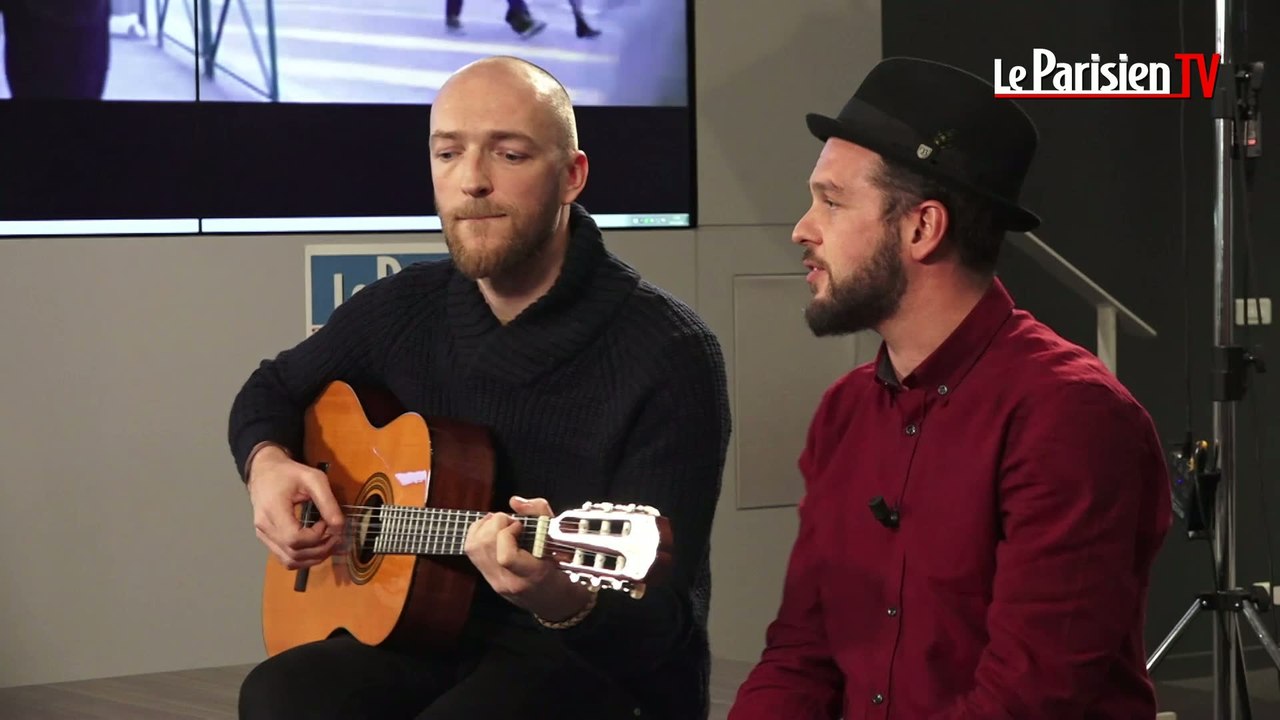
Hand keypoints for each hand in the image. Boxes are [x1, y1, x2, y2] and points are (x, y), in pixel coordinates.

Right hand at [246, 444, 344, 569]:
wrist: (264, 471)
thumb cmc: (288, 473)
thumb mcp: (313, 479)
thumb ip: (328, 502)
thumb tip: (340, 527)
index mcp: (273, 510)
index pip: (294, 539)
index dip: (316, 537)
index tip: (326, 523)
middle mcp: (264, 527)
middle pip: (293, 554)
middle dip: (320, 550)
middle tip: (335, 536)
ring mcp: (263, 535)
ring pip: (289, 561)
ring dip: (313, 558)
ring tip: (329, 544)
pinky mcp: (266, 539)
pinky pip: (285, 558)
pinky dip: (303, 558)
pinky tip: (316, 547)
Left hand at [464, 496, 592, 620]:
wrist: (556, 602)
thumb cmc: (563, 571)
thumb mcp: (561, 540)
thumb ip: (540, 515)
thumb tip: (514, 502)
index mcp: (532, 576)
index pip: (506, 557)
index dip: (508, 533)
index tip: (521, 525)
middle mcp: (508, 581)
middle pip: (484, 547)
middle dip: (494, 524)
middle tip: (510, 521)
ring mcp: (495, 582)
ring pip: (473, 548)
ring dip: (484, 527)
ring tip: (501, 524)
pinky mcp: (488, 579)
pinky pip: (473, 552)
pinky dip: (479, 534)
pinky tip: (493, 530)